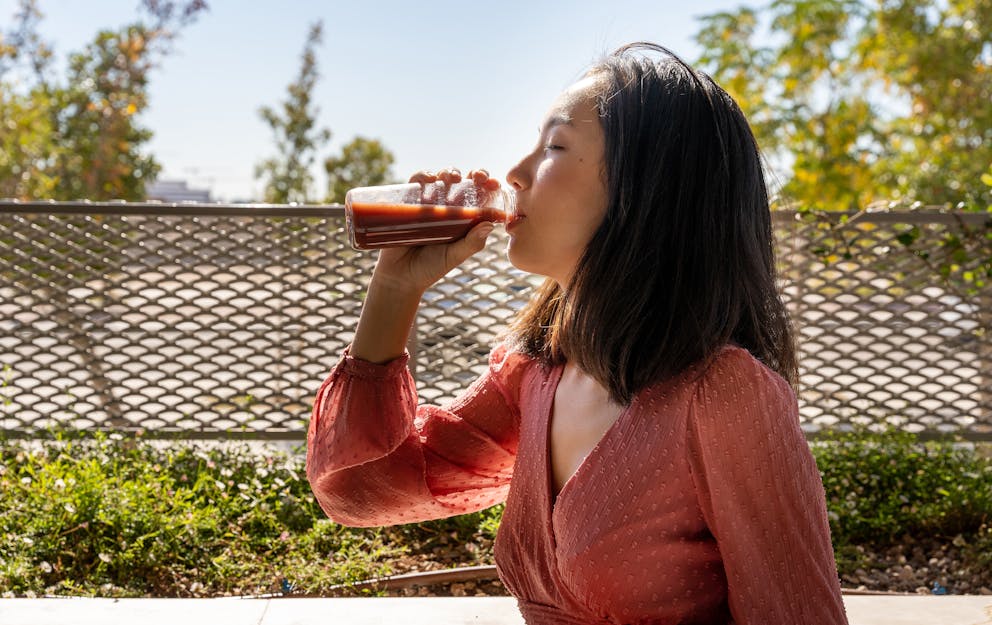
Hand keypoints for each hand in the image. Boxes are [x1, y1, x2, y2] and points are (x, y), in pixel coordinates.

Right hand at [372, 167, 499, 294]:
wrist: (400, 277)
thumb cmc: (430, 268)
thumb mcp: (455, 255)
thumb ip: (472, 243)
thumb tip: (490, 224)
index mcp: (463, 218)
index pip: (479, 197)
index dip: (487, 186)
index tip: (493, 184)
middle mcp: (447, 207)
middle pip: (463, 183)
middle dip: (473, 175)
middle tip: (479, 177)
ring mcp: (427, 203)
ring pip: (441, 178)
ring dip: (449, 172)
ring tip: (454, 178)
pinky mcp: (408, 202)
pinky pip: (416, 182)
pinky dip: (423, 175)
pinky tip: (430, 179)